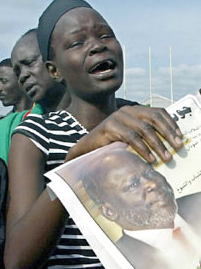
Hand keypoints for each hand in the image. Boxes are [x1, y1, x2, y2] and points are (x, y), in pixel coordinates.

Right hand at [65, 105, 182, 162]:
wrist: (88, 147)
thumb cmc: (112, 143)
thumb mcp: (131, 136)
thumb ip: (145, 134)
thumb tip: (168, 143)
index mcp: (134, 110)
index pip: (158, 112)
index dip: (171, 124)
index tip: (180, 137)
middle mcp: (127, 110)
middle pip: (153, 118)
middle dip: (167, 133)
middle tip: (176, 147)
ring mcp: (117, 117)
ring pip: (144, 129)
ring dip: (157, 144)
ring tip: (166, 157)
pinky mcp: (109, 126)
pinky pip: (131, 137)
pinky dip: (143, 149)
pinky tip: (150, 158)